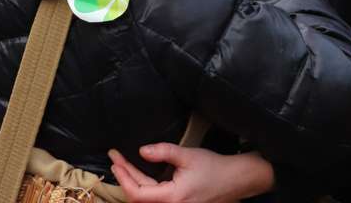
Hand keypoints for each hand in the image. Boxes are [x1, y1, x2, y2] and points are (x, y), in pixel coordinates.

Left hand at [108, 145, 273, 202]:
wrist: (235, 180)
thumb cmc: (214, 168)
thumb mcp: (188, 155)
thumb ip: (164, 152)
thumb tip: (142, 151)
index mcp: (172, 198)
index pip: (137, 193)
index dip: (123, 178)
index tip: (115, 161)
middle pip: (139, 195)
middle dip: (125, 175)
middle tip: (115, 157)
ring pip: (146, 197)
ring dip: (133, 181)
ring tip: (122, 164)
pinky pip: (155, 197)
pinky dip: (143, 185)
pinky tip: (137, 173)